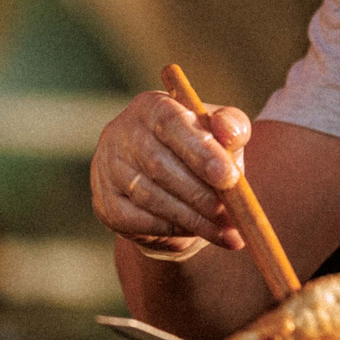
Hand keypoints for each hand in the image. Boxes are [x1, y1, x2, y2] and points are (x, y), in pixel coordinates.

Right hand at [91, 92, 252, 261]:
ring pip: (151, 197)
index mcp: (152, 107)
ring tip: (226, 231)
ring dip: (193, 218)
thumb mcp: (222, 135)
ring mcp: (107, 169)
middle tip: (232, 215)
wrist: (173, 189)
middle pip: (160, 165)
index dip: (201, 150)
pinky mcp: (106, 203)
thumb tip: (229, 130)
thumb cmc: (202, 153)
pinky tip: (199, 233)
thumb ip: (232, 127)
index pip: (172, 123)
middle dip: (201, 194)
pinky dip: (173, 229)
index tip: (229, 177)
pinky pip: (139, 221)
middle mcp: (121, 133)